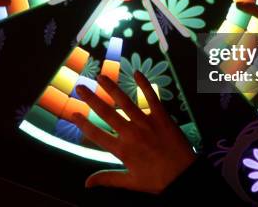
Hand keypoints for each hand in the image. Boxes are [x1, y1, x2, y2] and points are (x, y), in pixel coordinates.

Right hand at [72, 72, 195, 193]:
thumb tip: (86, 183)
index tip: (72, 113)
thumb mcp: (130, 182)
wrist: (184, 176)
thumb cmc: (157, 180)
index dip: (82, 124)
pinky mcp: (161, 116)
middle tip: (80, 87)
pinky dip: (144, 84)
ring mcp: (146, 123)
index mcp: (122, 150)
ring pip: (125, 102)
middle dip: (91, 99)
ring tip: (101, 77)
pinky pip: (151, 97)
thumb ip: (108, 179)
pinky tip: (137, 73)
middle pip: (106, 113)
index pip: (96, 134)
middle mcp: (131, 133)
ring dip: (112, 88)